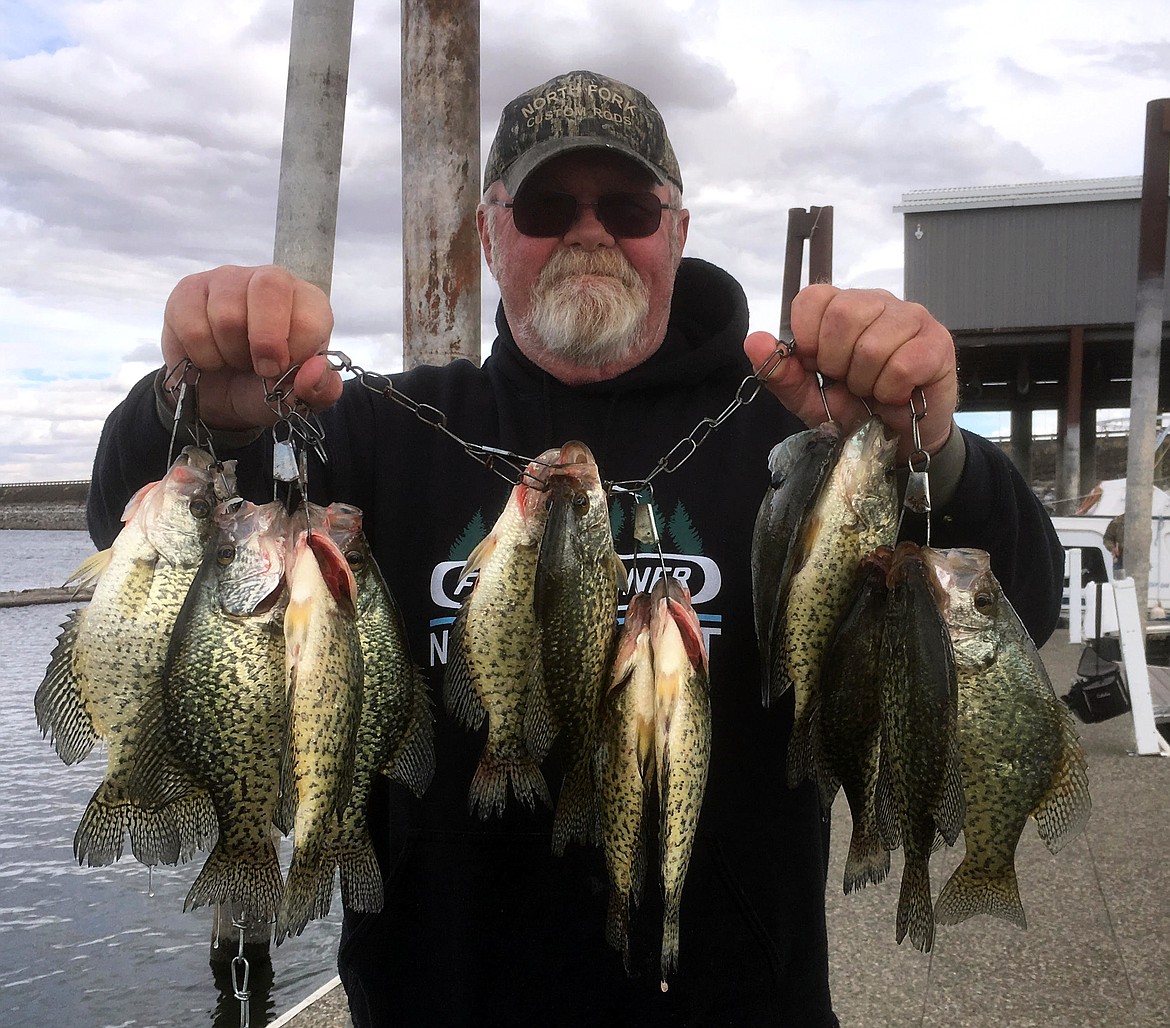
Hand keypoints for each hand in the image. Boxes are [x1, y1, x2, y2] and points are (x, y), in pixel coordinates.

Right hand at [160, 264, 341, 430]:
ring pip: (227, 315)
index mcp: (308, 302)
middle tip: (261, 368)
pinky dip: (202, 357)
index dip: (296, 354)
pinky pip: (193, 327)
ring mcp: (226, 280)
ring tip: (235, 358)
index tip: (284, 371)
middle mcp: (270, 280)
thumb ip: (320, 391)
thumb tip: (315, 371)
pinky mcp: (189, 290)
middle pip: (269, 288)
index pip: (310, 316)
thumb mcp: (297, 398)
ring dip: (231, 353)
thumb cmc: (264, 386)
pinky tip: (210, 356)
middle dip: (265, 341)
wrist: (217, 395)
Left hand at [745, 284, 957, 462]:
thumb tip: (752, 341)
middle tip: (849, 381)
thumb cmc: (854, 410)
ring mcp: (911, 317)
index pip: (812, 297)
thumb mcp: (807, 397)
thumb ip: (780, 372)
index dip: (808, 337)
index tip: (817, 365)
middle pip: (842, 315)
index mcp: (841, 307)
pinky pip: (903, 364)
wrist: (896, 441)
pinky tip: (897, 394)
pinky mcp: (937, 342)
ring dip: (866, 382)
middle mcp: (877, 302)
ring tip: (874, 389)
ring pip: (872, 344)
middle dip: (837, 363)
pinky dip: (892, 391)